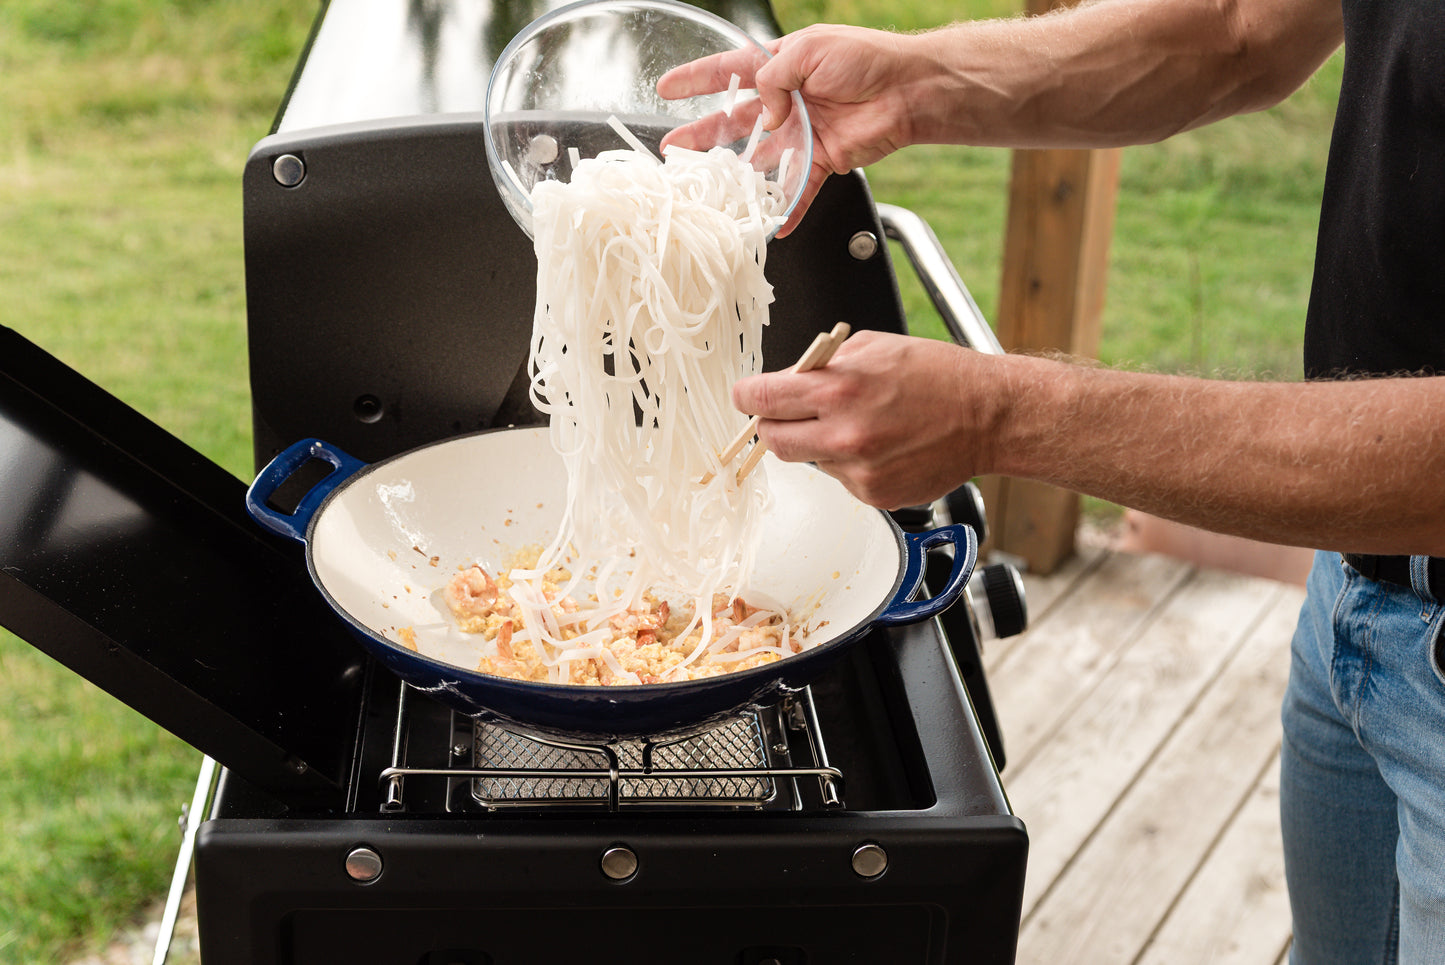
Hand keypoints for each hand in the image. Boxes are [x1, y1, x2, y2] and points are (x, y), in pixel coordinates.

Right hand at [658, 24, 921, 236]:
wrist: (909, 89)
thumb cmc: (866, 57)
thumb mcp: (809, 49)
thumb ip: (775, 78)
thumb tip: (765, 115)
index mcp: (780, 67)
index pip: (727, 72)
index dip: (695, 80)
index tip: (666, 89)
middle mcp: (786, 102)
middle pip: (734, 122)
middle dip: (702, 136)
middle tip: (675, 151)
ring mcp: (802, 133)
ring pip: (759, 160)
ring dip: (734, 177)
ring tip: (708, 190)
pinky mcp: (822, 160)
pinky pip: (797, 189)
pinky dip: (784, 210)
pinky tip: (767, 225)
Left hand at [733, 330, 995, 508]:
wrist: (987, 415)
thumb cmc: (937, 375)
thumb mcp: (872, 347)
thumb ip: (822, 365)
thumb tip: (788, 380)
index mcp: (837, 389)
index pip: (760, 399)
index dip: (747, 396)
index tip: (747, 396)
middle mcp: (843, 435)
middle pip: (772, 439)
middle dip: (777, 423)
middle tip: (794, 413)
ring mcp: (857, 470)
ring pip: (809, 459)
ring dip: (820, 442)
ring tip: (862, 424)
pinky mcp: (873, 495)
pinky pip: (840, 478)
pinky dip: (851, 463)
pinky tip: (882, 446)